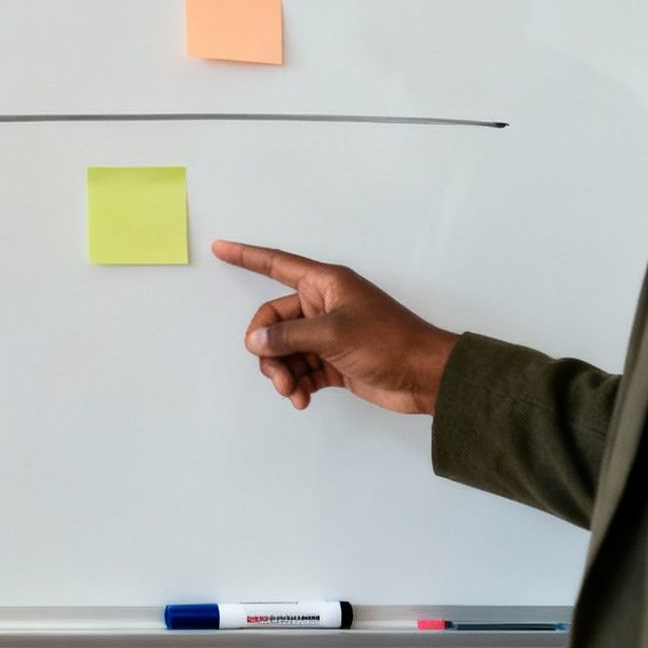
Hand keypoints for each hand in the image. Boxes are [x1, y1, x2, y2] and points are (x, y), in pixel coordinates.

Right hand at [212, 239, 458, 414]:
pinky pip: (302, 369)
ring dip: (283, 372)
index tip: (220, 248)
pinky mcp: (334, 361)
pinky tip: (302, 399)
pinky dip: (297, 384)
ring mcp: (328, 335)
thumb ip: (288, 336)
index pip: (277, 264)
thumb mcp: (334, 334)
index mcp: (325, 284)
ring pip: (286, 349)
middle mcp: (323, 306)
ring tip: (291, 392)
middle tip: (276, 375)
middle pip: (275, 321)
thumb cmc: (388, 342)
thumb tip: (255, 340)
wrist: (426, 377)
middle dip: (268, 349)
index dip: (247, 256)